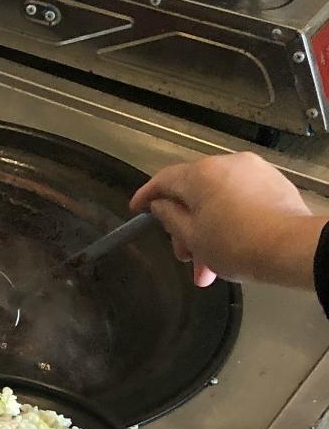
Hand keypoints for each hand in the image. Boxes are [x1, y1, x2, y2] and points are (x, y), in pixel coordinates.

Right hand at [131, 152, 322, 291]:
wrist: (291, 248)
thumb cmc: (238, 244)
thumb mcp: (192, 237)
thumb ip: (170, 217)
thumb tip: (161, 205)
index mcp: (200, 174)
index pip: (163, 180)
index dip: (147, 196)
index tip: (137, 208)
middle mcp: (225, 164)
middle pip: (193, 193)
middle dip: (185, 227)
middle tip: (185, 256)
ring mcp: (252, 170)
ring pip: (217, 198)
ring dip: (208, 228)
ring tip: (210, 265)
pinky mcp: (271, 182)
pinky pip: (239, 198)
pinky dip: (230, 218)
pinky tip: (231, 245)